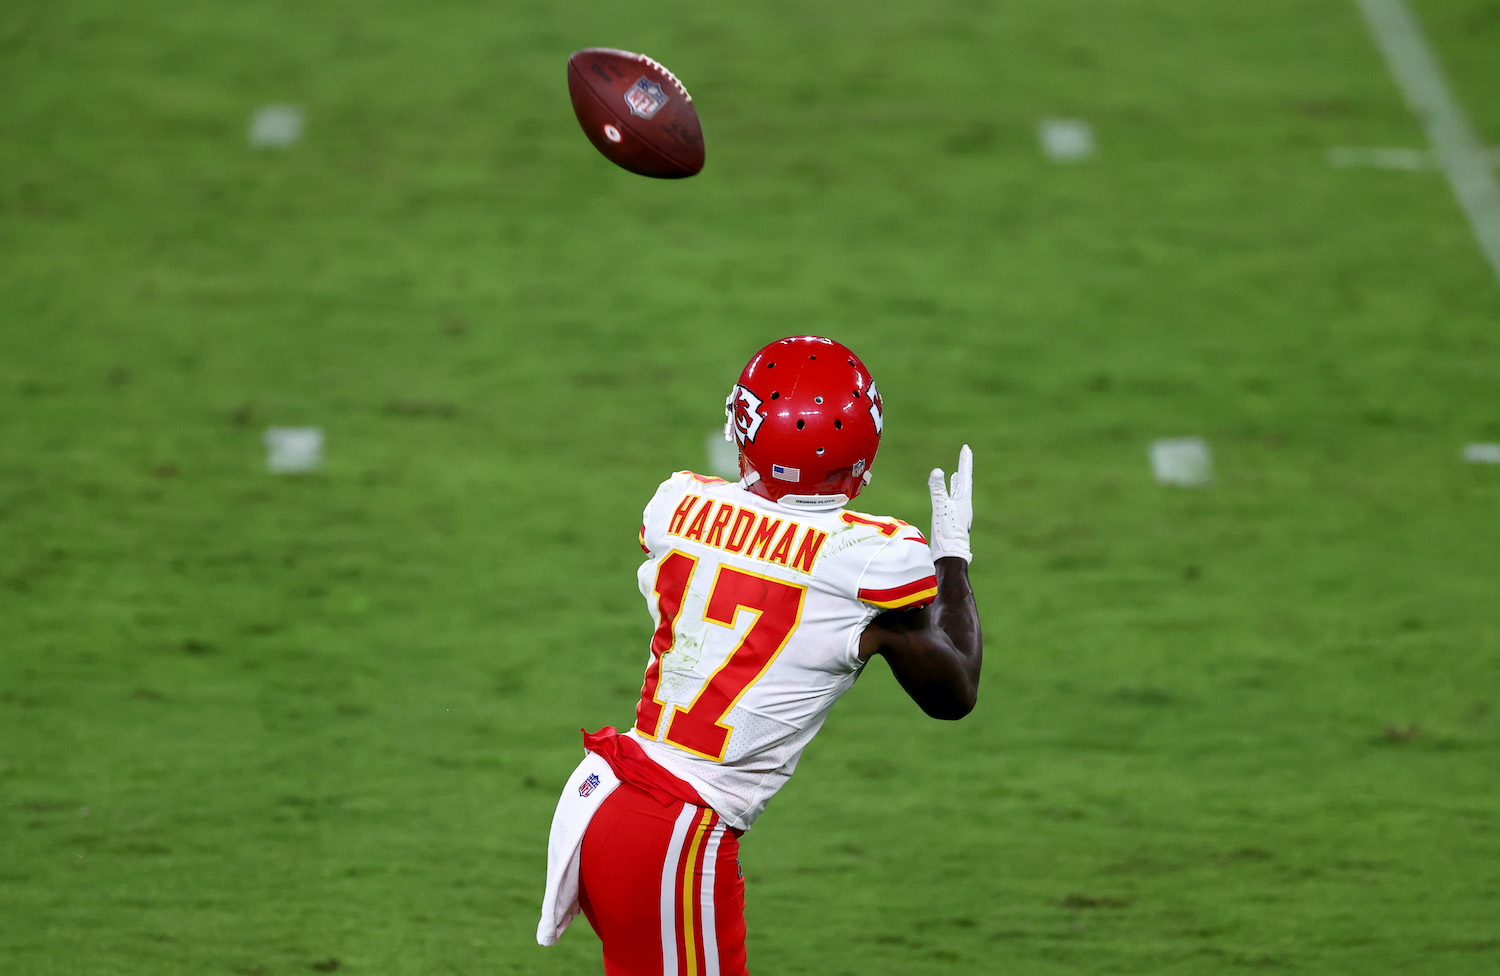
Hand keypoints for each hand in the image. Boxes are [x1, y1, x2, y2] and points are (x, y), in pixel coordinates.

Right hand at [927, 445, 973, 562]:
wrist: (950, 556)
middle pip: (964, 483)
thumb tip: (937, 471)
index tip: (966, 448)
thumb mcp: (941, 508)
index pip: (965, 476)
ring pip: (958, 493)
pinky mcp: (952, 521)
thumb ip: (938, 490)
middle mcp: (963, 506)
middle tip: (965, 456)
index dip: (965, 462)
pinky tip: (948, 498)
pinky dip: (950, 495)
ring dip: (958, 482)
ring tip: (957, 475)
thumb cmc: (947, 533)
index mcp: (964, 501)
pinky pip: (952, 502)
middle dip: (963, 469)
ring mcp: (958, 514)